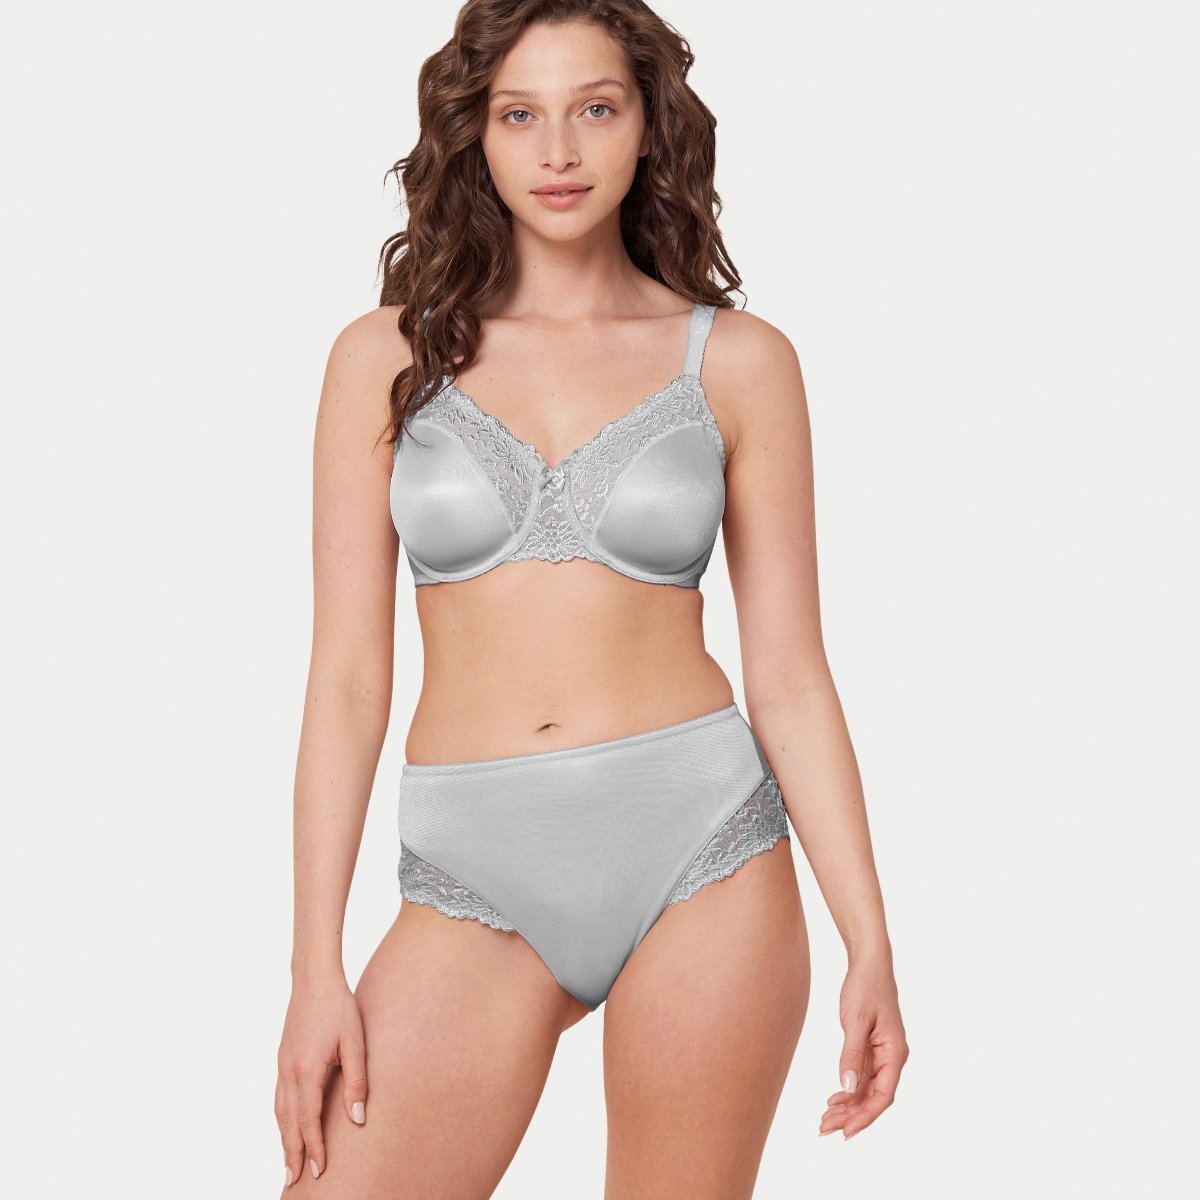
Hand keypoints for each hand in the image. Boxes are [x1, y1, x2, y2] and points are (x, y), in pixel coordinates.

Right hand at [275, 973, 367, 1185]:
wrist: (314, 979)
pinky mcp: (282, 1057)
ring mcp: (282, 1064)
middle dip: (292, 1152)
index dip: (314, 1147)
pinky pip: (278, 1096)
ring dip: (284, 1138)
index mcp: (307, 1070)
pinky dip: (281, 1117)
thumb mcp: (355, 1042)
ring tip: (288, 1160)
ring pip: (280, 1111)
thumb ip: (357, 1081)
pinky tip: (287, 1124)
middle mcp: (289, 1071)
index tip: (319, 1170)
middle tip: (294, 1179)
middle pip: (289, 1122)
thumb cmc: (339, 1007)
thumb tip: (358, 1118)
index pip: (309, 1120)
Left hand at [818, 956, 908, 1139]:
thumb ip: (851, 1055)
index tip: (845, 1131)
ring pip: (867, 1089)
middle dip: (852, 1116)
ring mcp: (883, 1054)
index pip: (883, 1096)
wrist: (868, 963)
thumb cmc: (865, 986)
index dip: (865, 1116)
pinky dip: (849, 1090)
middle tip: (824, 1128)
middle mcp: (892, 1057)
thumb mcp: (854, 1020)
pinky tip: (833, 1099)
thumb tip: (848, 1088)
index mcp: (895, 1053)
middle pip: (874, 1097)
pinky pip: (863, 1077)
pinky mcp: (872, 1048)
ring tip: (825, 1119)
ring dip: (848, 1106)